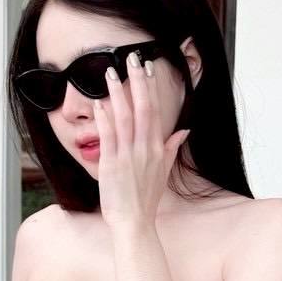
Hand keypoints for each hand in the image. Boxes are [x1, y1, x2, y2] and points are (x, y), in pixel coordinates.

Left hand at [94, 51, 189, 231]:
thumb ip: (172, 147)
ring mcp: (128, 155)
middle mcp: (144, 148)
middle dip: (137, 81)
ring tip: (110, 73)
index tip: (148, 67)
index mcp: (156, 148)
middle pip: (142, 108)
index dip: (151, 87)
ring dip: (118, 94)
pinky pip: (108, 137)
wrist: (134, 222)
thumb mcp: (163, 171)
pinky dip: (103, 119)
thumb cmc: (146, 199)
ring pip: (124, 118)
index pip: (155, 110)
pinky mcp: (111, 164)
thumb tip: (183, 131)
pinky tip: (98, 103)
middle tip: (132, 58)